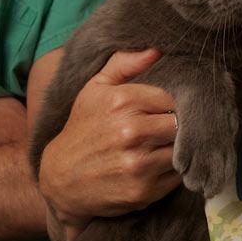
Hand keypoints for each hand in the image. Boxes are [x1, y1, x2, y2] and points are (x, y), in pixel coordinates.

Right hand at [39, 49, 180, 229]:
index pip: (173, 97)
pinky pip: (177, 176)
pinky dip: (172, 172)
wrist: (60, 178)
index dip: (174, 104)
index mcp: (122, 101)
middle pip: (181, 124)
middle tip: (169, 129)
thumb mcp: (95, 89)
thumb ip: (124, 64)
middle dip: (178, 126)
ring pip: (182, 150)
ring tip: (162, 147)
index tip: (170, 109)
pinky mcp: (143, 191)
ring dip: (176, 149)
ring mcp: (138, 163)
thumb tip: (157, 49)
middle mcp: (131, 131)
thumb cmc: (82, 128)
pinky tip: (156, 166)